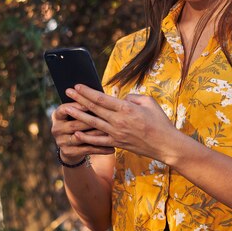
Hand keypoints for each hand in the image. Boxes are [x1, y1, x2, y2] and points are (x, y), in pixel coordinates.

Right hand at [51, 101, 113, 163]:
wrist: (70, 146)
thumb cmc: (77, 123)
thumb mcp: (75, 114)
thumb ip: (83, 106)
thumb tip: (100, 96)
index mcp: (57, 116)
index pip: (64, 109)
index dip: (76, 106)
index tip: (90, 103)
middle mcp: (57, 129)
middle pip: (74, 125)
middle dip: (90, 121)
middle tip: (105, 118)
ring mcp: (62, 141)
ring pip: (81, 137)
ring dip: (96, 134)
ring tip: (110, 132)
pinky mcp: (69, 152)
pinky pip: (87, 149)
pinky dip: (100, 149)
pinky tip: (111, 148)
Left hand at [64, 84, 180, 162]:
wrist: (165, 144)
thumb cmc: (160, 121)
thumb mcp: (149, 102)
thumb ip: (133, 97)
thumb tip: (121, 99)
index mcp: (127, 108)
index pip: (102, 98)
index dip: (88, 91)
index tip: (77, 86)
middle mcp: (118, 121)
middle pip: (94, 108)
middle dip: (79, 99)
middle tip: (67, 92)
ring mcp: (116, 134)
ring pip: (92, 123)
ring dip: (78, 115)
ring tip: (66, 109)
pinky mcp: (117, 143)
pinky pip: (98, 140)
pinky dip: (86, 137)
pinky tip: (76, 133)